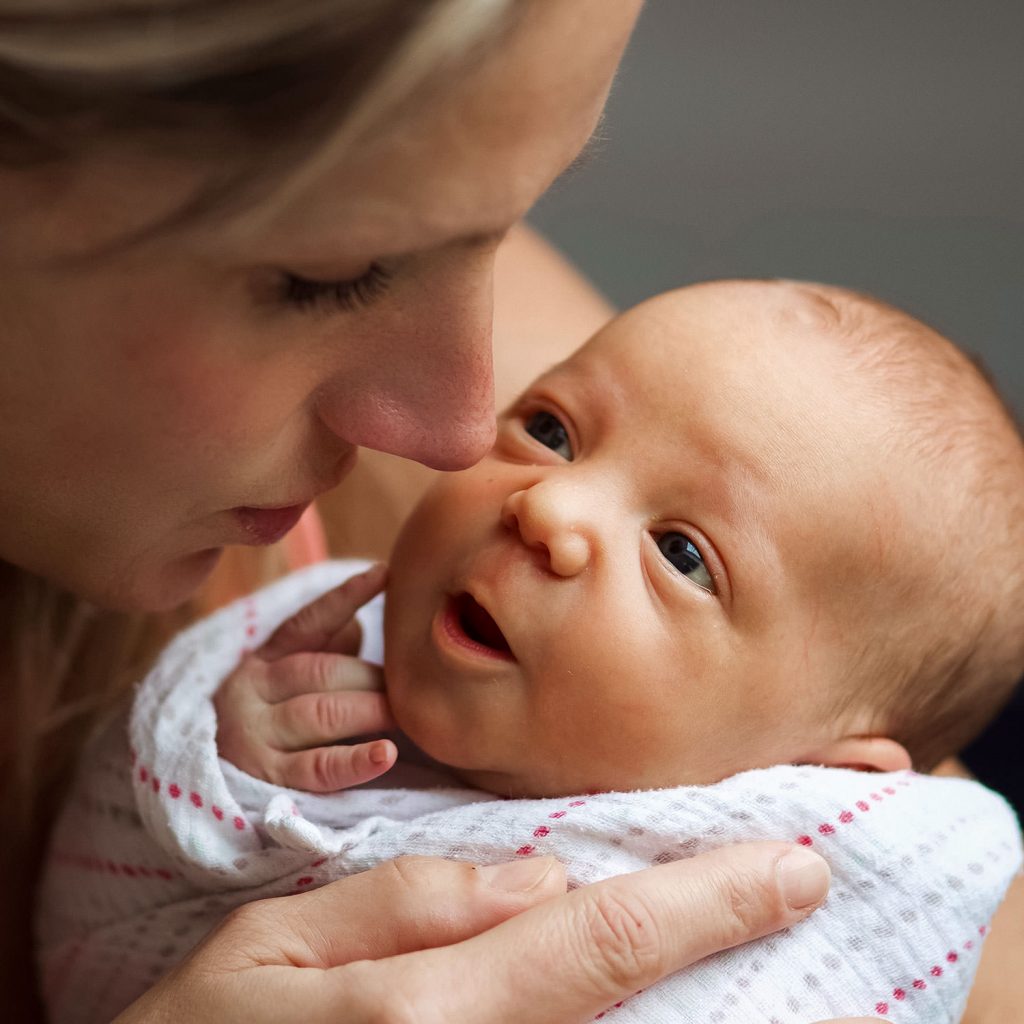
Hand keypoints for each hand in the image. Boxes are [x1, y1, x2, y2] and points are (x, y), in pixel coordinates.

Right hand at [113, 841, 832, 1022]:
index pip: (597, 939)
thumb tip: (534, 876)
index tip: (796, 868)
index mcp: (422, 1010)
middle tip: (798, 887)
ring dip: (695, 987)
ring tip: (749, 920)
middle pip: (632, 1002)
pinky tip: (657, 969)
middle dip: (723, 943)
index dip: (707, 901)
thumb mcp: (273, 945)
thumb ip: (404, 903)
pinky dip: (625, 1014)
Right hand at [214, 563, 398, 790]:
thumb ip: (322, 646)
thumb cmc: (266, 717)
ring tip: (405, 716)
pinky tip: (386, 754)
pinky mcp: (266, 779)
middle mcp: (251, 689)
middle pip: (322, 671)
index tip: (384, 573)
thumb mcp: (284, 673)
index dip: (347, 596)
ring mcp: (255, 735)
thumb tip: (360, 622)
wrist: (199, 778)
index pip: (308, 621)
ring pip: (323, 713)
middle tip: (410, 686)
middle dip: (372, 678)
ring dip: (370, 711)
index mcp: (261, 656)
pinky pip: (318, 768)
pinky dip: (356, 761)